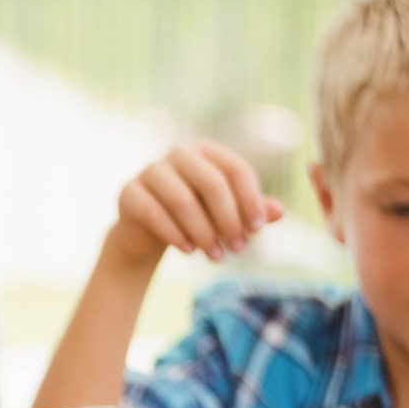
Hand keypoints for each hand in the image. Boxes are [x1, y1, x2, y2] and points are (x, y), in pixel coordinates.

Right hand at [107, 140, 286, 266]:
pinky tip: (189, 251)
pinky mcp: (129, 192)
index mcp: (206, 151)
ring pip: (182, 200)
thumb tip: (279, 212)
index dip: (250, 199)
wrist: (145, 231)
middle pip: (211, 183)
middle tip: (238, 248)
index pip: (235, 169)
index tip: (257, 229)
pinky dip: (175, 234)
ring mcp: (151, 170)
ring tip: (215, 256)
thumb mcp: (226, 213)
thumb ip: (252, 210)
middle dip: (228, 219)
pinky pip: (154, 213)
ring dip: (203, 232)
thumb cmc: (195, 217)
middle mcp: (178, 153)